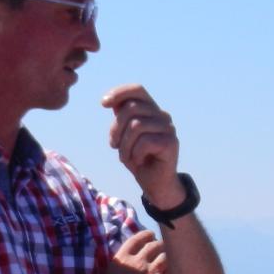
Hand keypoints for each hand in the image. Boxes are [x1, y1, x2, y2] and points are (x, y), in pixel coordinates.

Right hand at [94, 230, 168, 273]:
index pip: (138, 238)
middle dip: (162, 246)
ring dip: (171, 259)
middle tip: (165, 249)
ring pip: (167, 258)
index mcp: (123, 258)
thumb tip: (128, 266)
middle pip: (156, 246)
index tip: (151, 235)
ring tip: (175, 261)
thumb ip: (122, 267)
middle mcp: (138, 262)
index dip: (146, 235)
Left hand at [101, 84, 185, 205]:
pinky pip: (145, 142)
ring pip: (136, 126)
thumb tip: (111, 101)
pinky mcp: (171, 143)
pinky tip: (139, 161)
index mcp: (151, 110)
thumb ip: (121, 118)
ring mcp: (168, 129)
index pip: (137, 90)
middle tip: (114, 145)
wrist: (155, 184)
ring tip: (126, 156)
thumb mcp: (124, 135)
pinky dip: (135, 154)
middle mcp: (162, 116)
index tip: (103, 104)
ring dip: (124, 145)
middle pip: (132, 109)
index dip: (119, 93)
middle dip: (116, 128)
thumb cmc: (138, 158)